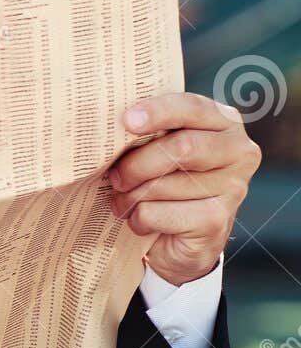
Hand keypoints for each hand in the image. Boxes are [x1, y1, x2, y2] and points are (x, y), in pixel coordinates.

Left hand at [108, 92, 260, 285]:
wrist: (177, 240)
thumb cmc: (162, 181)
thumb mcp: (158, 149)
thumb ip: (147, 131)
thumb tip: (109, 123)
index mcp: (224, 121)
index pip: (192, 107)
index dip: (158, 112)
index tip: (127, 120)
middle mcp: (239, 150)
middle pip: (181, 148)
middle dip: (136, 164)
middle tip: (114, 177)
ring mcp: (234, 187)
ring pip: (162, 184)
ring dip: (130, 196)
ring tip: (125, 202)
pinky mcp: (216, 220)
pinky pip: (156, 213)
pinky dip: (137, 219)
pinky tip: (143, 222)